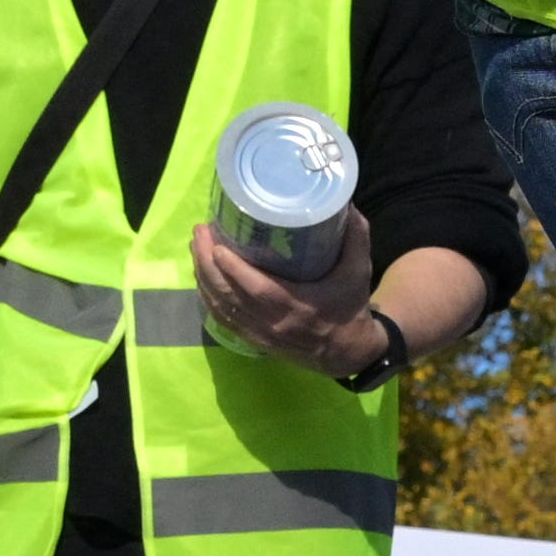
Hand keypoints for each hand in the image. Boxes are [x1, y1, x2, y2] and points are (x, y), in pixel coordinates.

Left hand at [192, 211, 379, 371]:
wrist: (346, 353)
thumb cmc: (350, 308)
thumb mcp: (359, 272)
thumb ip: (355, 238)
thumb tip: (345, 202)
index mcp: (299, 307)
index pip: (259, 290)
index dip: (234, 269)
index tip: (217, 244)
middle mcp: (274, 324)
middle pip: (229, 296)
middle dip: (207, 264)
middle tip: (200, 233)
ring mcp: (260, 334)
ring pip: (221, 307)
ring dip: (203, 277)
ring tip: (196, 246)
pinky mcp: (253, 340)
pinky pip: (222, 319)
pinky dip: (207, 297)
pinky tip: (201, 276)